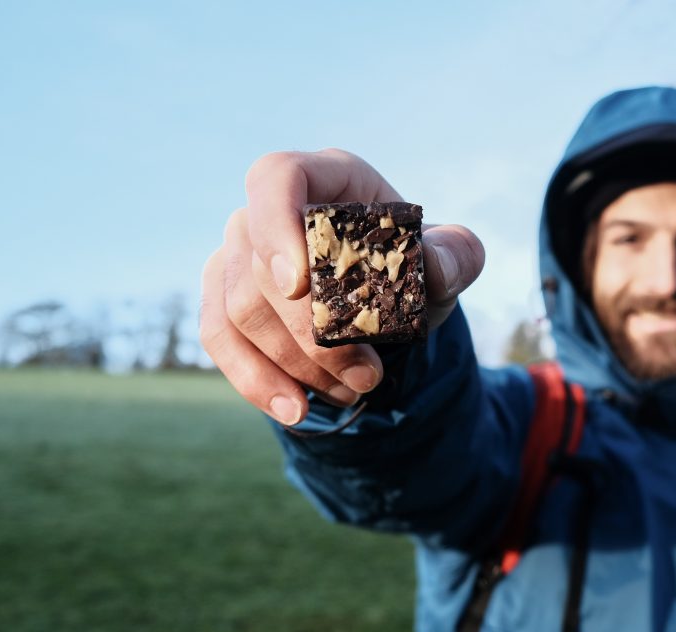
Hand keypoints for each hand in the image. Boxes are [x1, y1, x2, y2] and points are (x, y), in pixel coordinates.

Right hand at [200, 149, 484, 424]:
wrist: (392, 307)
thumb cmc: (415, 269)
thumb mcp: (451, 260)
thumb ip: (456, 256)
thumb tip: (433, 265)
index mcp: (326, 180)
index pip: (276, 178)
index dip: (275, 225)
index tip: (300, 285)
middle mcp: (269, 210)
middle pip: (260, 266)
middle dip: (312, 333)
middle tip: (367, 373)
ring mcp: (239, 255)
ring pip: (240, 311)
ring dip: (298, 363)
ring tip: (355, 389)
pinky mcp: (225, 300)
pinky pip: (219, 339)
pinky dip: (256, 380)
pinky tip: (296, 410)